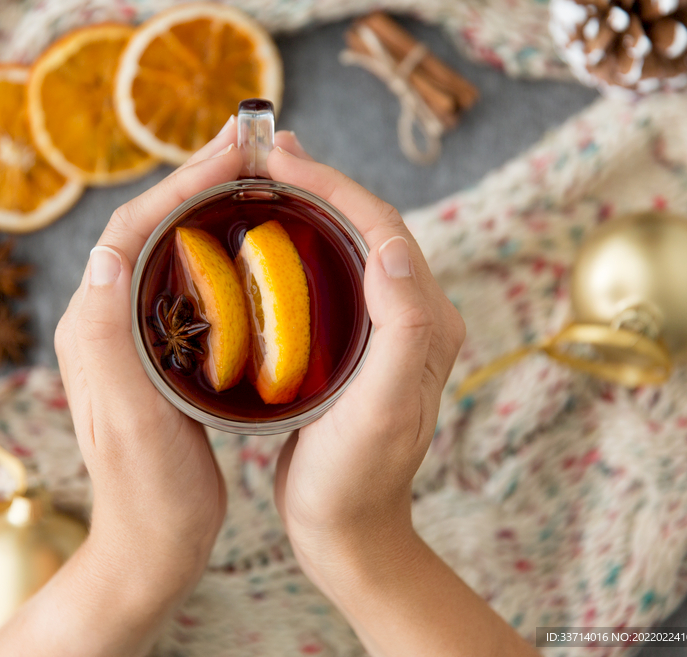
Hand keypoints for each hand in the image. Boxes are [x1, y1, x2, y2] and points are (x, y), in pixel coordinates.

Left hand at [0, 119, 245, 656]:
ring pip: (170, 247)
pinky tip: (254, 243)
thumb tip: (107, 255)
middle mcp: (104, 320)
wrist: (152, 545)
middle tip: (255, 146)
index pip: (133, 229)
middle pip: (151, 227)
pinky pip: (186, 278)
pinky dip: (218, 246)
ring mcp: (131, 335)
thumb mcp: (128, 421)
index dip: (184, 184)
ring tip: (259, 178)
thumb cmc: (147, 492)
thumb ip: (107, 340)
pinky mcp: (158, 352)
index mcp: (93, 325)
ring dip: (210, 205)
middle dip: (200, 180)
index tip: (238, 154)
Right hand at [268, 145, 534, 656]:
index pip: (383, 228)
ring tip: (261, 183)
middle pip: (367, 227)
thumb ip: (399, 328)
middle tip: (265, 156)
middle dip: (319, 183)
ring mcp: (385, 331)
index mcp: (425, 321)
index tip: (279, 162)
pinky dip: (300, 246)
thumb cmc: (355, 479)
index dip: (332, 186)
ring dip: (309, 207)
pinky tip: (264, 243)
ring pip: (348, 247)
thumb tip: (392, 247)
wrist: (347, 531)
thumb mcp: (379, 408)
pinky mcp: (357, 346)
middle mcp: (413, 317)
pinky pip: (331, 277)